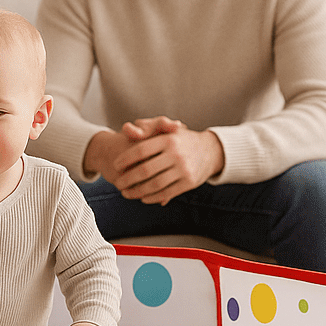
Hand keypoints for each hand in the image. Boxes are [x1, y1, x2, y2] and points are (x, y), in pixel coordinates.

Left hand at [87, 117, 222, 205]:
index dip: (125, 159)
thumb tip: (126, 129)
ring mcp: (184, 169)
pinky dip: (152, 197)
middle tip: (117, 184)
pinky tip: (142, 198)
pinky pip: (166, 193)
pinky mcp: (189, 183)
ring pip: (155, 184)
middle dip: (128, 179)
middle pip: (145, 170)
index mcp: (168, 139)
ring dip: (137, 191)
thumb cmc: (179, 139)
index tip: (115, 165)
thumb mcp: (165, 129)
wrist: (209, 151)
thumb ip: (145, 127)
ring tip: (126, 193)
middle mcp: (176, 154)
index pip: (141, 150)